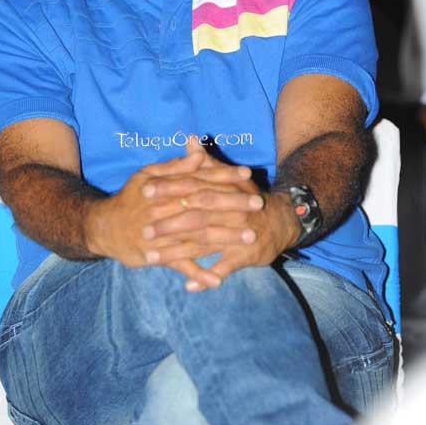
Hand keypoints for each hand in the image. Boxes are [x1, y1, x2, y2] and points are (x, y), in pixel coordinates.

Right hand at [84, 145, 261, 288]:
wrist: (103, 227)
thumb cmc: (130, 198)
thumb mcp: (147, 175)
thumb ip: (174, 166)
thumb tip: (197, 152)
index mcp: (164, 188)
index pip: (199, 179)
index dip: (223, 176)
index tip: (247, 174)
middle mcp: (164, 210)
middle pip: (203, 207)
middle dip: (232, 206)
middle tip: (258, 204)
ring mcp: (161, 236)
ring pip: (197, 236)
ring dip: (224, 238)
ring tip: (250, 237)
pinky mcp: (156, 256)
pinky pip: (180, 265)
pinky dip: (198, 272)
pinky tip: (218, 279)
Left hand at [143, 140, 299, 289]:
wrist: (282, 221)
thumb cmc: (248, 198)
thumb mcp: (230, 178)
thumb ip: (206, 162)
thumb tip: (189, 139)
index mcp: (224, 190)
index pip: (192, 187)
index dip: (169, 188)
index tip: (145, 190)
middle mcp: (230, 211)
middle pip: (195, 217)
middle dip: (168, 225)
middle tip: (143, 230)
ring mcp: (238, 235)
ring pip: (203, 244)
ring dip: (177, 254)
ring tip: (151, 259)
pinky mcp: (245, 255)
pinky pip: (224, 268)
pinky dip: (207, 277)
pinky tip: (188, 285)